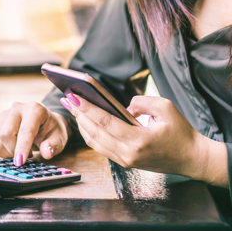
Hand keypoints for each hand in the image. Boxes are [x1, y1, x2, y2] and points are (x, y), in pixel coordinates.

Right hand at [0, 101, 71, 165]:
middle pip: (6, 133)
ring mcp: (4, 114)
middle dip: (14, 150)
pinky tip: (14, 149)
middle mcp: (17, 108)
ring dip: (8, 152)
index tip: (20, 162)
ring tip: (23, 151)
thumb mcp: (59, 138)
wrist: (44, 122)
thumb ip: (53, 145)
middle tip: (29, 156)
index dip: (22, 147)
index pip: (25, 130)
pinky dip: (3, 151)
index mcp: (34, 109)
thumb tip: (47, 153)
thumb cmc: (51, 130)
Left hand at [60, 94, 226, 185]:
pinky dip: (90, 134)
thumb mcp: (166, 107)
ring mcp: (125, 160)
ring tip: (72, 108)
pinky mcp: (124, 162)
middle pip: (95, 133)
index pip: (106, 122)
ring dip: (81, 124)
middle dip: (79, 114)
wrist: (191, 158)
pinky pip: (100, 147)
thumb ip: (142, 102)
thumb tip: (122, 106)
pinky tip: (84, 121)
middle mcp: (128, 153)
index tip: (74, 96)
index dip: (88, 109)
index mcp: (139, 140)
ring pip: (94, 142)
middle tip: (67, 98)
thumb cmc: (180, 131)